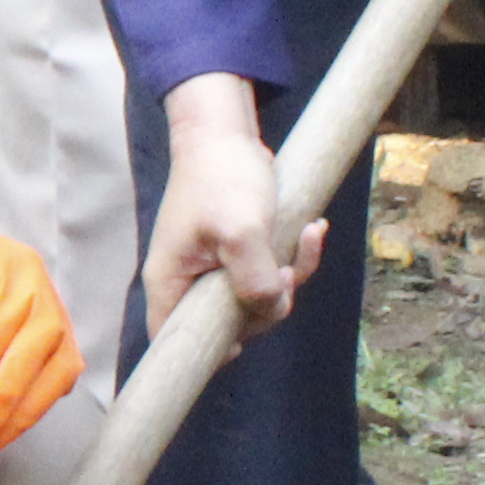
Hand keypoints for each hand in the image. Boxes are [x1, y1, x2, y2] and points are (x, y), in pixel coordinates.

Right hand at [142, 72, 321, 339]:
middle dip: (267, 303)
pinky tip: (313, 229)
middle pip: (228, 323)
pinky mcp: (238, 251)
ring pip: (256, 296)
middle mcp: (188, 280)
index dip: (205, 352)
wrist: (226, 133)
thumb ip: (253, 279)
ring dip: (291, 273)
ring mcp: (213, 266)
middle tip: (287, 272)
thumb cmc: (221, 177)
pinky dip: (294, 256)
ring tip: (308, 235)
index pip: (172, 339)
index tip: (242, 340)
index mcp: (171, 281)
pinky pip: (269, 271)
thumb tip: (269, 307)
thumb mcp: (241, 231)